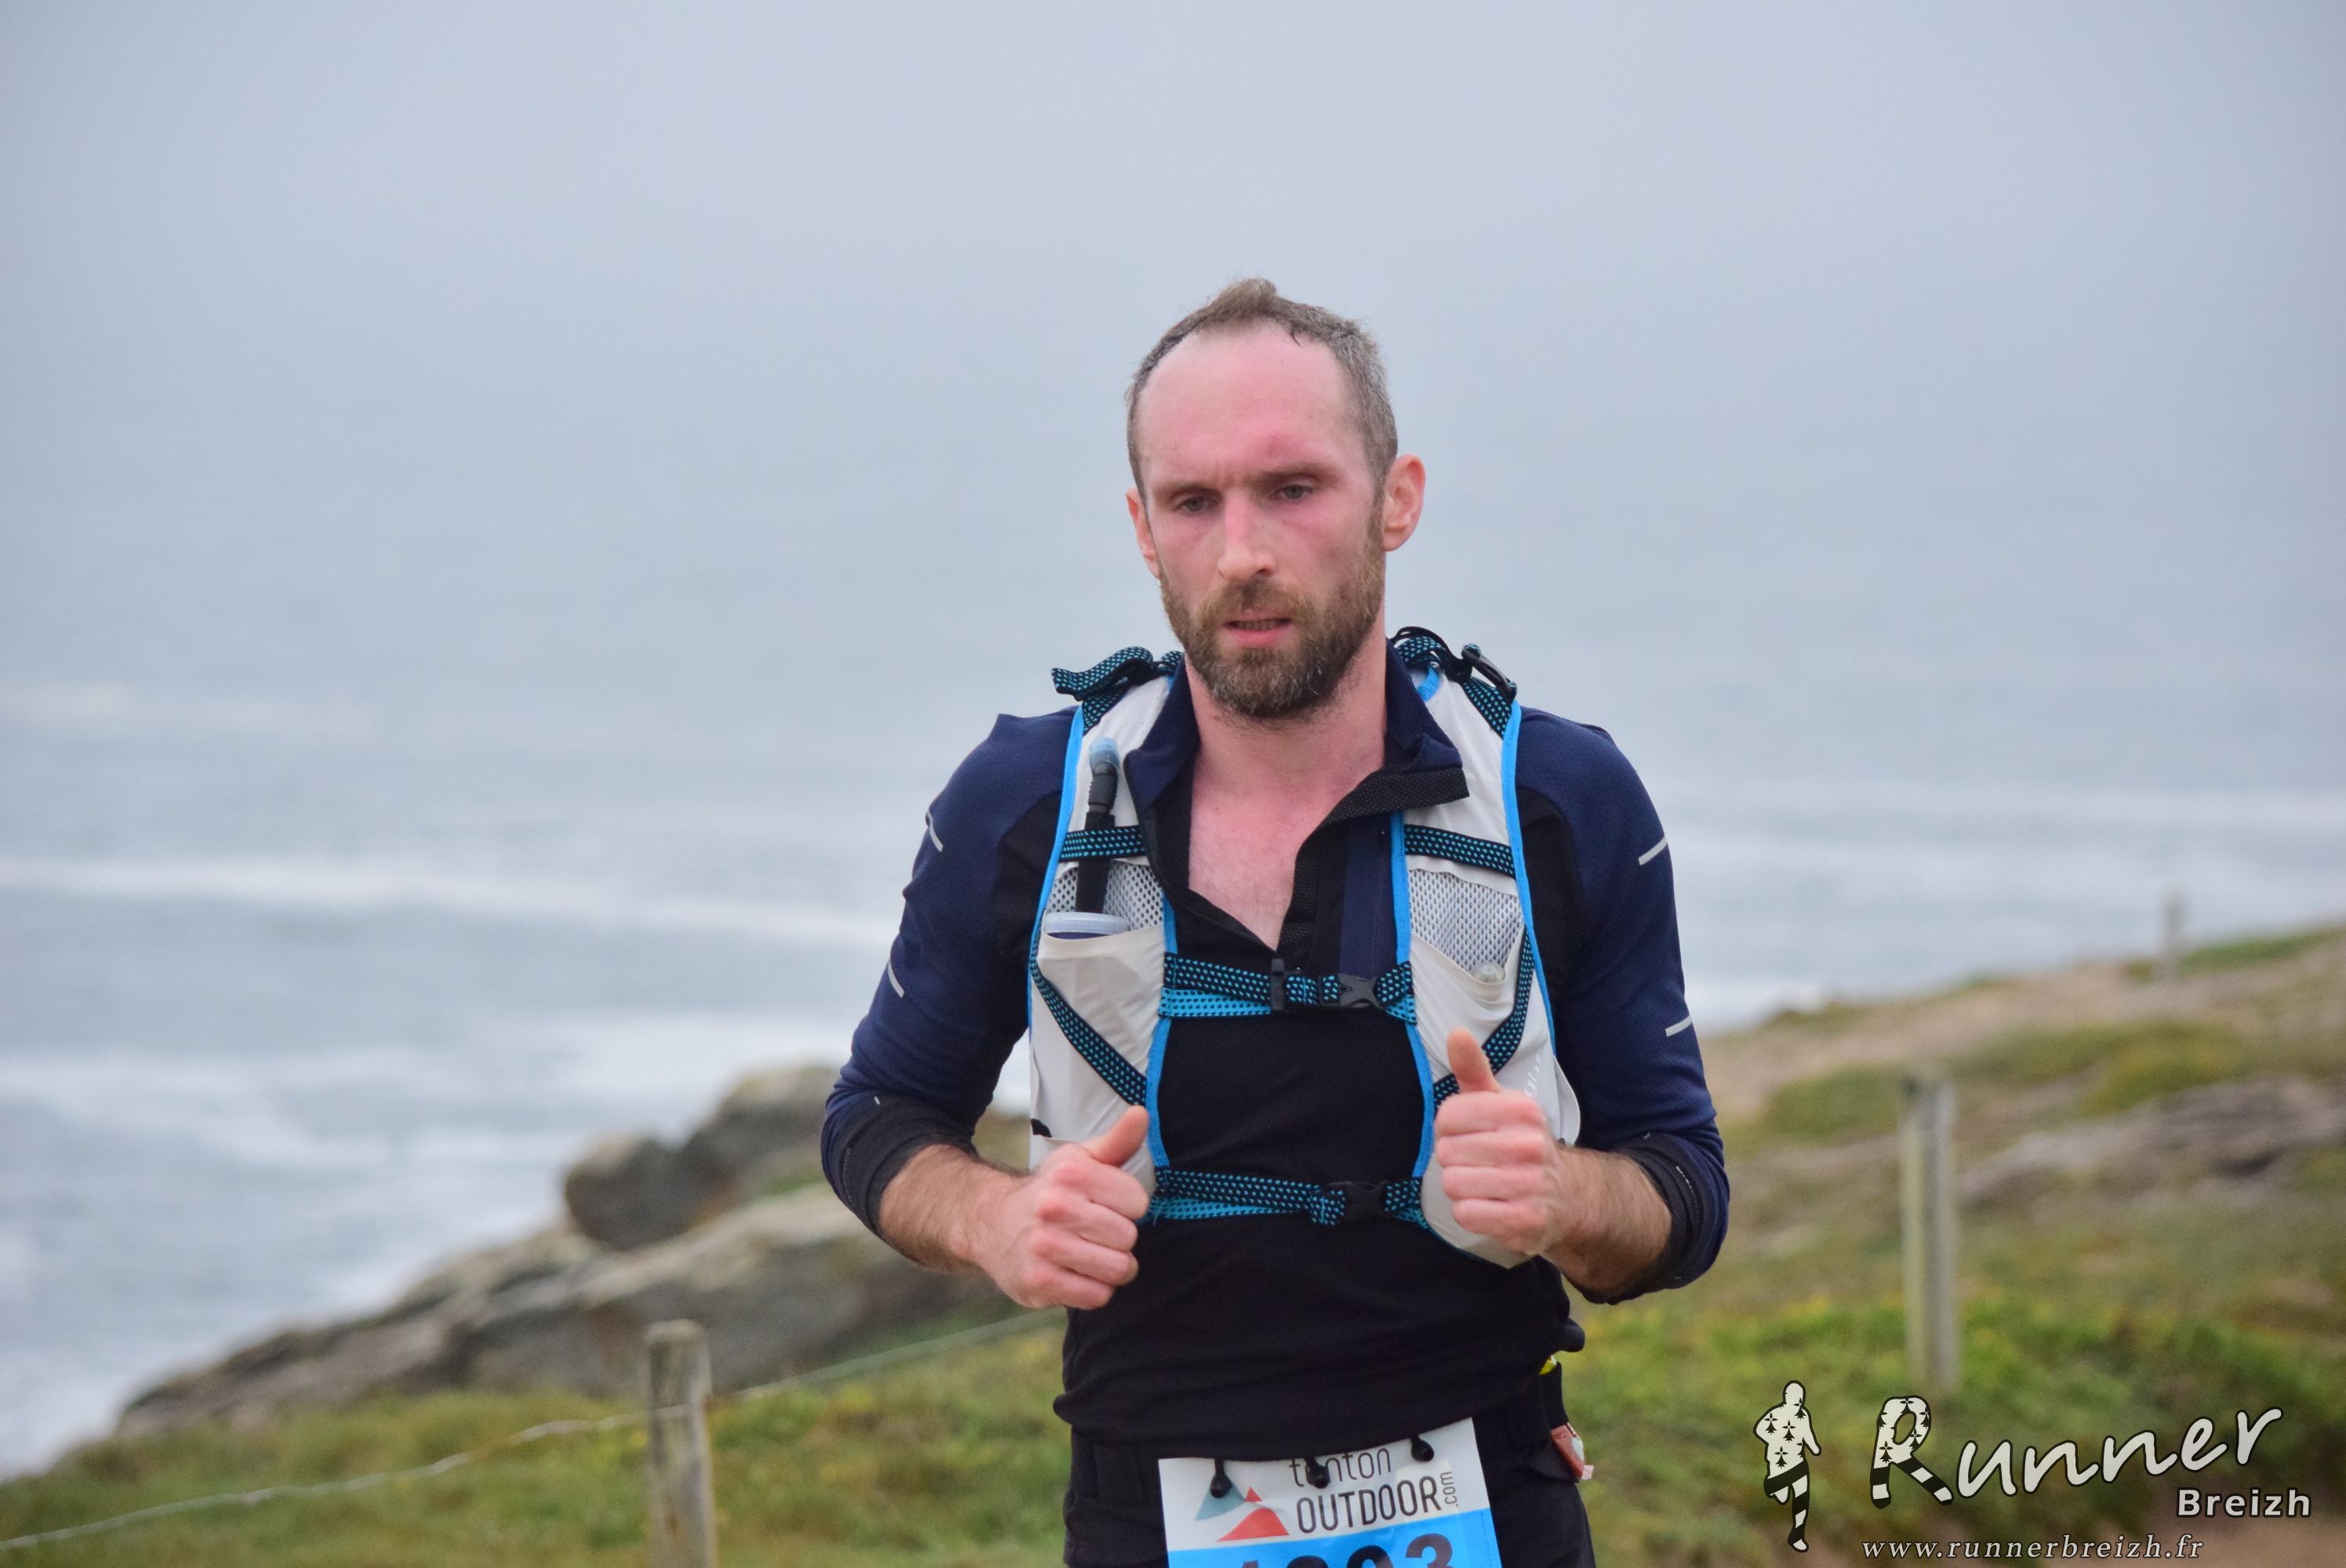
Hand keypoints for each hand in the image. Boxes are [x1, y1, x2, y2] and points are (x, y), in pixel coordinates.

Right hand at [971, 1105, 1151, 1309]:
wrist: (991, 1223)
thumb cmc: (1049, 1191)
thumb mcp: (1079, 1160)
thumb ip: (1116, 1141)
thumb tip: (1141, 1113)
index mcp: (1072, 1174)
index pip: (1137, 1202)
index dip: (1128, 1207)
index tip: (1108, 1206)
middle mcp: (1055, 1208)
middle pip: (1128, 1238)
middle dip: (1119, 1240)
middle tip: (1097, 1234)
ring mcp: (1045, 1247)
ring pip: (1117, 1269)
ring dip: (1111, 1267)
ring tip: (1093, 1256)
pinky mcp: (1039, 1283)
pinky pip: (1097, 1296)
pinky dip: (1094, 1289)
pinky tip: (1077, 1274)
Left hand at [1433, 1027, 1567, 1256]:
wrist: (1566, 1196)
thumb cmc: (1519, 1142)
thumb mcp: (1499, 1102)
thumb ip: (1473, 1068)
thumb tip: (1456, 1033)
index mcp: (1521, 1109)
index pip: (1447, 1116)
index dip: (1448, 1129)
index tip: (1467, 1133)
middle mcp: (1529, 1144)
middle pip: (1447, 1152)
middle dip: (1454, 1160)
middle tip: (1477, 1162)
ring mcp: (1529, 1184)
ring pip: (1454, 1184)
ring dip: (1461, 1188)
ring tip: (1484, 1183)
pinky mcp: (1525, 1220)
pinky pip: (1467, 1214)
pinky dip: (1471, 1212)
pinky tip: (1490, 1205)